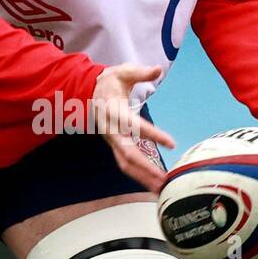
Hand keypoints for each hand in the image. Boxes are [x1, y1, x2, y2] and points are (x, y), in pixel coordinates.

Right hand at [91, 63, 175, 193]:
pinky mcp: (114, 145)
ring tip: (161, 189)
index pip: (135, 126)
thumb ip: (140, 72)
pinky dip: (139, 175)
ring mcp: (111, 140)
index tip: (171, 143)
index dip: (153, 135)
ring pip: (125, 164)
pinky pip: (125, 163)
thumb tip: (158, 69)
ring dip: (143, 177)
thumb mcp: (122, 72)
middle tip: (164, 180)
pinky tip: (152, 183)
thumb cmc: (108, 82)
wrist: (85, 92)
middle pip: (128, 154)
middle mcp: (112, 130)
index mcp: (115, 112)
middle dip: (146, 168)